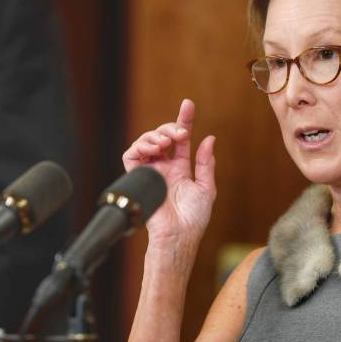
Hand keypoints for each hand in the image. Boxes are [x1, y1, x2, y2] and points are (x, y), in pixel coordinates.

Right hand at [122, 99, 215, 246]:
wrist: (178, 236)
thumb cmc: (193, 219)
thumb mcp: (206, 188)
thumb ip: (205, 163)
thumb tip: (209, 139)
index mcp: (180, 168)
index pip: (181, 139)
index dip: (184, 120)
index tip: (188, 105)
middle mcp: (163, 167)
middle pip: (162, 136)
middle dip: (170, 127)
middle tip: (179, 133)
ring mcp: (150, 172)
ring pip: (146, 142)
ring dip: (155, 136)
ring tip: (166, 142)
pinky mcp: (138, 177)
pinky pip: (131, 155)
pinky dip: (140, 146)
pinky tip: (154, 148)